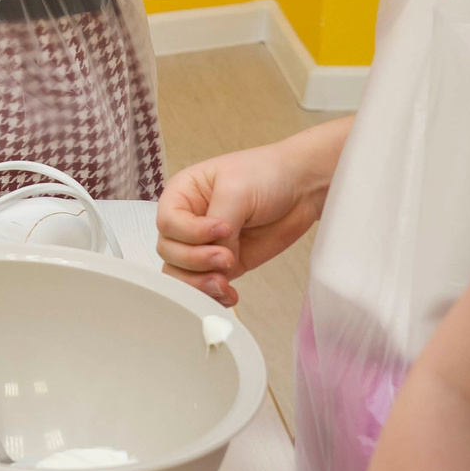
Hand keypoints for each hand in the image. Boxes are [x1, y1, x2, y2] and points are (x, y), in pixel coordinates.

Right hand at [155, 130, 340, 305]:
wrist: (302, 188)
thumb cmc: (267, 174)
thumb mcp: (237, 189)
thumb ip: (220, 222)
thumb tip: (216, 255)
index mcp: (182, 194)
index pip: (167, 223)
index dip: (190, 233)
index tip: (223, 228)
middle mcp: (188, 221)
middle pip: (169, 252)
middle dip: (196, 261)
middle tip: (227, 258)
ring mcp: (206, 244)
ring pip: (182, 273)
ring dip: (200, 284)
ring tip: (225, 285)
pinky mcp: (226, 263)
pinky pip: (207, 285)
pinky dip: (215, 295)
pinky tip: (230, 294)